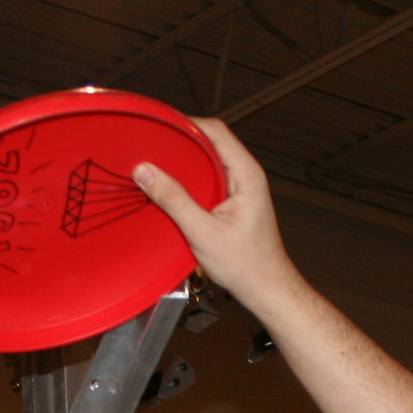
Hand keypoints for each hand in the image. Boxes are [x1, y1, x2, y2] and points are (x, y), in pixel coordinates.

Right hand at [135, 119, 304, 314]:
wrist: (265, 289)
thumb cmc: (247, 265)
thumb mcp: (203, 232)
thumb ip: (173, 200)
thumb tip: (146, 171)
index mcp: (247, 174)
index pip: (216, 131)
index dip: (187, 124)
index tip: (160, 127)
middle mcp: (246, 175)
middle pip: (210, 142)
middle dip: (181, 141)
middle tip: (152, 146)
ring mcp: (240, 188)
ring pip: (207, 161)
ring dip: (183, 162)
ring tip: (156, 164)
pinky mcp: (232, 201)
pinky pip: (207, 179)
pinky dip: (188, 179)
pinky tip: (170, 187)